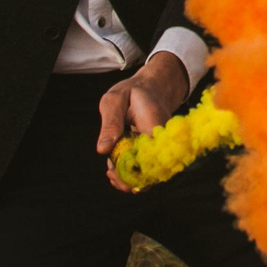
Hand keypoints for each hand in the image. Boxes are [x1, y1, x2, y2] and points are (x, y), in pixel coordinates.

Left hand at [96, 51, 189, 191]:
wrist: (153, 87)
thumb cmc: (131, 92)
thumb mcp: (114, 100)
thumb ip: (110, 123)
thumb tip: (103, 150)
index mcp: (155, 124)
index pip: (150, 157)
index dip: (133, 171)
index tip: (112, 171)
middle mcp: (164, 140)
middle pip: (153, 170)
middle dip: (129, 180)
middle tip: (109, 173)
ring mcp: (163, 147)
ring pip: (151, 173)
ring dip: (130, 178)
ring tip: (110, 171)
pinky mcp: (159, 151)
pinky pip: (149, 168)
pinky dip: (133, 173)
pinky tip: (118, 168)